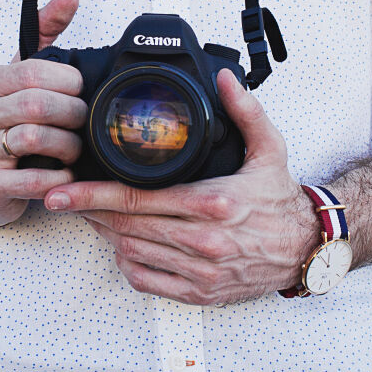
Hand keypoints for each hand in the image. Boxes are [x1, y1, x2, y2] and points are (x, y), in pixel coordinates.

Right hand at [0, 0, 85, 226]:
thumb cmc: (8, 123)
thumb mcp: (21, 77)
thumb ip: (46, 34)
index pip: (35, 71)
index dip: (69, 83)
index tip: (79, 92)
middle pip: (38, 105)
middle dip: (73, 115)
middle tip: (83, 123)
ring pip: (35, 138)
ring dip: (68, 146)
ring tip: (74, 149)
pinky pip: (33, 179)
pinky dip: (58, 178)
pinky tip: (64, 174)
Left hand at [44, 69, 319, 304]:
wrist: (307, 248)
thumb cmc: (280, 199)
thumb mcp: (269, 148)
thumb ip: (245, 110)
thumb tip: (225, 78)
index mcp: (213, 202)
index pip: (137, 197)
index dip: (93, 194)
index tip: (64, 190)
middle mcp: (204, 240)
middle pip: (125, 226)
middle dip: (89, 213)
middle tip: (66, 199)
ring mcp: (201, 270)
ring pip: (131, 253)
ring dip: (107, 235)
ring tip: (94, 216)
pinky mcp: (201, 293)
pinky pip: (148, 282)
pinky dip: (128, 265)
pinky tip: (124, 247)